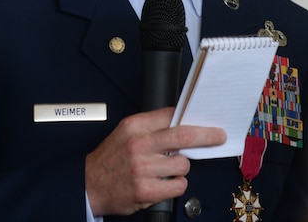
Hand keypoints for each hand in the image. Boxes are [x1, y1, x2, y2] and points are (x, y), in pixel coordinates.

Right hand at [85, 107, 226, 216]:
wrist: (88, 185)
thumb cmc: (110, 159)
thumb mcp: (125, 133)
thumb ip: (151, 127)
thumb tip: (182, 123)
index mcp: (134, 127)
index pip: (172, 116)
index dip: (193, 118)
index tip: (206, 122)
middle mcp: (139, 145)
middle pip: (184, 135)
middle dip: (207, 135)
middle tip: (218, 136)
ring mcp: (143, 169)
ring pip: (183, 164)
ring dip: (180, 168)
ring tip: (165, 170)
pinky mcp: (146, 191)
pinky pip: (178, 186)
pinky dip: (175, 185)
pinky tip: (163, 183)